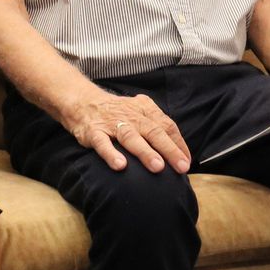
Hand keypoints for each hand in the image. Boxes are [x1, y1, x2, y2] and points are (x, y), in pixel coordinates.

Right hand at [67, 92, 189, 173]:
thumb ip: (157, 127)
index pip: (166, 125)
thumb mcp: (139, 112)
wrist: (83, 102)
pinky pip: (102, 143)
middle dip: (169, 149)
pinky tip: (120, 165)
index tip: (186, 161)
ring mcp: (112, 123)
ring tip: (157, 167)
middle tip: (181, 166)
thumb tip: (179, 153)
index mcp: (144, 109)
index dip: (178, 144)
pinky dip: (111, 154)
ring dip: (145, 152)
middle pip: (153, 131)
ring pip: (130, 137)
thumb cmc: (117, 113)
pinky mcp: (94, 132)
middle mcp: (131, 115)